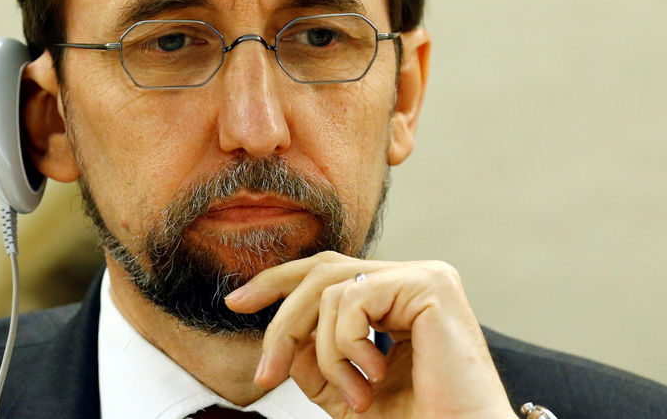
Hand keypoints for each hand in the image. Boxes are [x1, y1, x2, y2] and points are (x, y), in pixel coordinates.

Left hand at [225, 251, 515, 417]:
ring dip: (325, 352)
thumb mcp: (348, 391)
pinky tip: (374, 376)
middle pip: (322, 272)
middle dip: (282, 320)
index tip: (235, 303)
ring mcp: (424, 277)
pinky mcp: (431, 285)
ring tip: (353, 395)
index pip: (328, 273)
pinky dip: (346, 344)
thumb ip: (317, 360)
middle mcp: (412, 279)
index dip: (277, 283)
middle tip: (266, 374)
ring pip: (331, 288)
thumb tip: (284, 338)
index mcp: (397, 298)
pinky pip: (353, 299)